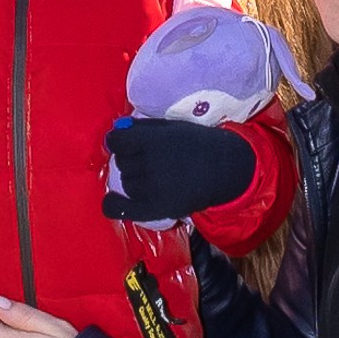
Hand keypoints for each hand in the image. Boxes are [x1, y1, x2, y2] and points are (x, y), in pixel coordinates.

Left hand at [103, 115, 256, 223]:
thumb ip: (143, 128)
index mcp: (152, 141)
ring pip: (126, 183)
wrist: (224, 170)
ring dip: (133, 178)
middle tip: (147, 159)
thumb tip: (116, 129)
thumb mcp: (172, 127)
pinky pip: (121, 209)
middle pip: (122, 162)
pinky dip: (114, 204)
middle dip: (130, 159)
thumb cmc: (198, 144)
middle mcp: (148, 165)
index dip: (118, 141)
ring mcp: (150, 189)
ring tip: (151, 177)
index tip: (124, 142)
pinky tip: (114, 200)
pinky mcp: (155, 208)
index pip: (116, 141)